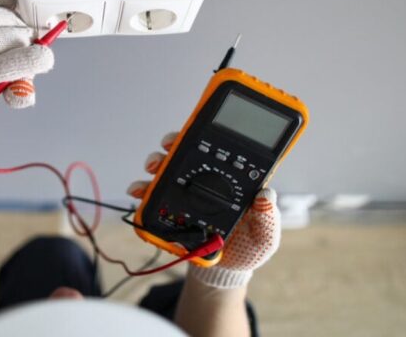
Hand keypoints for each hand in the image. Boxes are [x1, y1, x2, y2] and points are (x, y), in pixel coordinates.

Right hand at [127, 132, 281, 287]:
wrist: (225, 271)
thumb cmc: (249, 250)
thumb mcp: (265, 236)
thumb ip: (268, 217)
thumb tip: (266, 194)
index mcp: (233, 182)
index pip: (219, 151)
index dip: (205, 137)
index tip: (193, 133)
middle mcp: (208, 181)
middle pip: (188, 153)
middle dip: (174, 144)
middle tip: (166, 146)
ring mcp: (188, 193)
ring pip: (169, 169)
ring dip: (156, 162)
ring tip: (150, 169)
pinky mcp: (172, 209)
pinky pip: (155, 195)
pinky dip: (143, 190)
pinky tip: (137, 191)